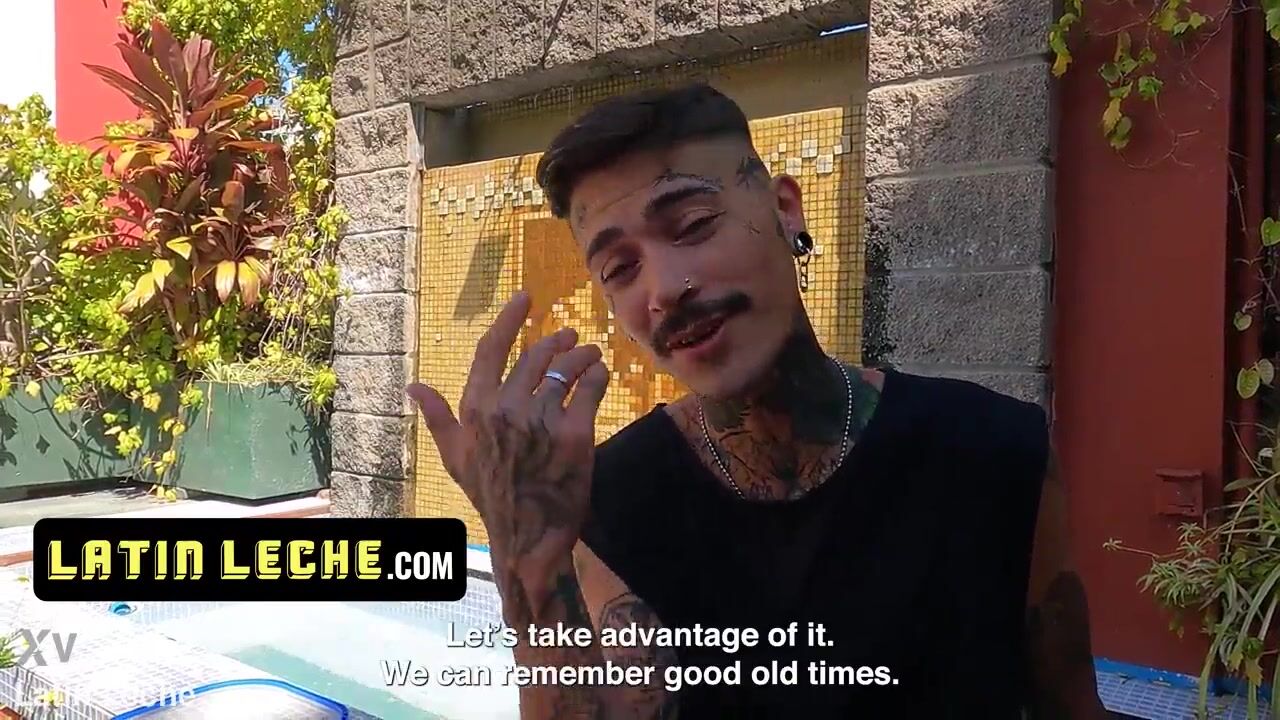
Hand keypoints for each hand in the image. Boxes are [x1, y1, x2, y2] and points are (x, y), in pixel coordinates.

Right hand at [407, 291, 609, 610]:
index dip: (509, 319)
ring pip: (567, 368)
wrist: (528, 537)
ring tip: (589, 353)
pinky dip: (598, 375)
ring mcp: (541, 420)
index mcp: (475, 410)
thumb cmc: (492, 496)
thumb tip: (413, 386)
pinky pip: (591, 388)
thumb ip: (438, 418)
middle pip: (535, 356)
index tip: (525, 297)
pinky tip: (601, 373)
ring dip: (582, 354)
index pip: (490, 350)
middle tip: (569, 337)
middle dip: (556, 342)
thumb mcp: (456, 459)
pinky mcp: (575, 433)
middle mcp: (505, 409)